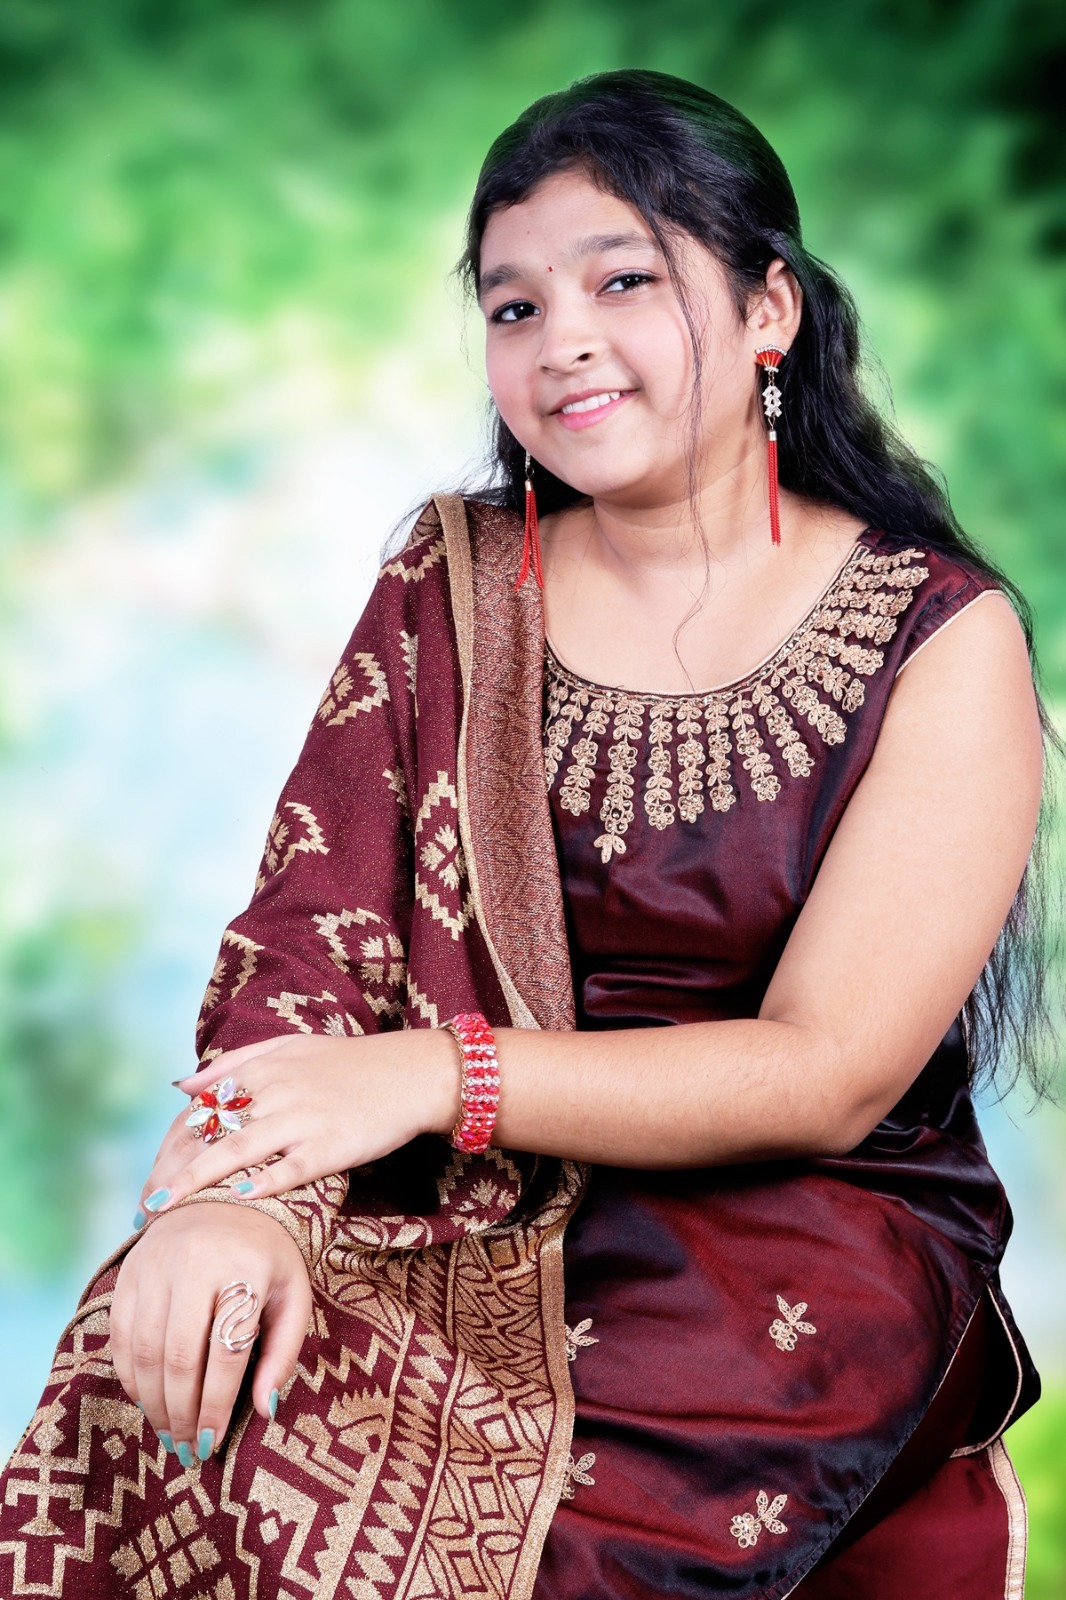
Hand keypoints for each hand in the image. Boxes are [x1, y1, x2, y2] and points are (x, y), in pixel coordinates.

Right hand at [110, 1204, 309, 1459]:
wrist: (225, 1196)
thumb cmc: (267, 1256)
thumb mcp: (293, 1295)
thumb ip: (283, 1352)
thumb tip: (266, 1410)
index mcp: (244, 1268)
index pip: (226, 1352)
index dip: (217, 1404)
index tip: (214, 1443)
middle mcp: (195, 1263)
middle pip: (178, 1357)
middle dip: (182, 1413)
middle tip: (188, 1449)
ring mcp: (156, 1265)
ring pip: (145, 1351)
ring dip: (153, 1403)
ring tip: (170, 1433)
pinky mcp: (129, 1271)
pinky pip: (122, 1336)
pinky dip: (131, 1376)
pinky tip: (148, 1400)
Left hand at [135, 1030, 459, 1218]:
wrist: (413, 1073)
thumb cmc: (352, 1064)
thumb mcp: (291, 1047)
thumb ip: (236, 1061)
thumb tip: (183, 1085)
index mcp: (265, 1068)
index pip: (201, 1108)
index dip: (170, 1144)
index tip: (150, 1176)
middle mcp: (278, 1091)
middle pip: (210, 1132)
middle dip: (172, 1170)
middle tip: (145, 1206)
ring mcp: (304, 1119)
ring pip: (239, 1150)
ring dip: (197, 1180)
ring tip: (165, 1208)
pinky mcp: (332, 1144)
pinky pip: (291, 1168)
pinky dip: (263, 1183)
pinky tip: (236, 1200)